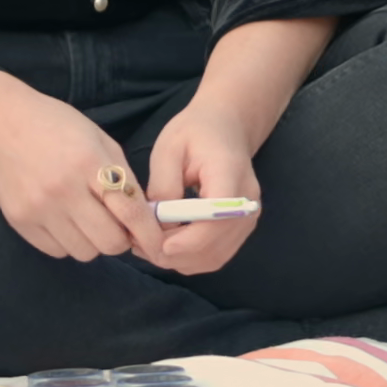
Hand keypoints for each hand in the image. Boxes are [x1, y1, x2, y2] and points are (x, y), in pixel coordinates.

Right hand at [0, 72, 167, 265]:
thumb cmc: (57, 126)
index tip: (159, 244)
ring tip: (89, 218)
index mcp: (89, 163)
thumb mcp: (99, 139)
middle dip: (122, 239)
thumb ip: (122, 176)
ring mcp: (38, 209)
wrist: (1, 123)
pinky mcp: (19, 222)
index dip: (149, 233)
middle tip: (120, 226)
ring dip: (95, 241)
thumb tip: (144, 216)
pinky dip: (69, 242)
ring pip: (84, 252)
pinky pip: (57, 251)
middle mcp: (63, 190)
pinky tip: (66, 220)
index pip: (129, 211)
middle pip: (109, 241)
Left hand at [146, 100, 260, 274]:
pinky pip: (216, 255)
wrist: (226, 126)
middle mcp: (246, 201)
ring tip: (148, 246)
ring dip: (180, 260)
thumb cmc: (195, 131)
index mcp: (230, 174)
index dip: (187, 241)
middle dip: (176, 254)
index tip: (157, 246)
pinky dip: (190, 258)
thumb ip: (163, 185)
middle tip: (140, 247)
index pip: (215, 219)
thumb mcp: (169, 148)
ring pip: (215, 257)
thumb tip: (157, 225)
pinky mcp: (241, 227)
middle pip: (215, 245)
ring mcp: (247, 217)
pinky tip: (167, 245)